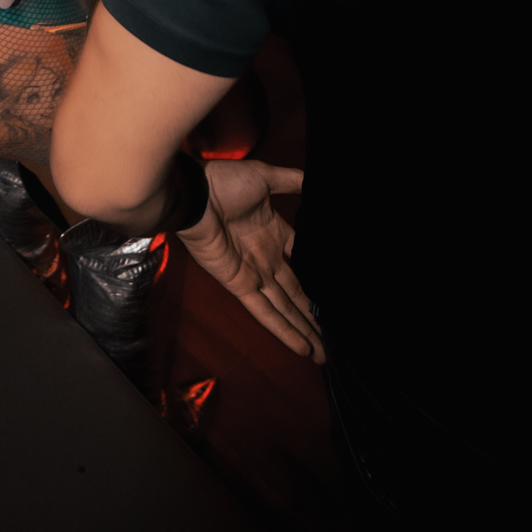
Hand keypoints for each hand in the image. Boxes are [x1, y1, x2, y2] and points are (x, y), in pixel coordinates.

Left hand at [177, 157, 324, 359]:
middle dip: (313, 317)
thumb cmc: (223, 182)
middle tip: (334, 339)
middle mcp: (265, 257)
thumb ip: (291, 181)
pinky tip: (302, 348)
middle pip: (295, 294)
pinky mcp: (240, 285)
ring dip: (304, 331)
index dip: (318, 278)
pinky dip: (283, 330)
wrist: (194, 193)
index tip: (336, 294)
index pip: (302, 261)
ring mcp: (253, 274)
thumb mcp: (266, 177)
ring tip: (325, 354)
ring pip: (285, 309)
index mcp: (272, 233)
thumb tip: (315, 180)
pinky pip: (265, 312)